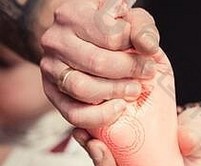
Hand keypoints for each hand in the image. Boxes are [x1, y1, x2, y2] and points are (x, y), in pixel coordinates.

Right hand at [40, 0, 160, 127]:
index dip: (134, 48)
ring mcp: (50, 68)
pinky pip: (74, 113)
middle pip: (97, 63)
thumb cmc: (116, 34)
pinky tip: (119, 107)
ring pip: (82, 88)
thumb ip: (142, 29)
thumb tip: (147, 46)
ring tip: (134, 89)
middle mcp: (55, 40)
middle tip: (147, 74)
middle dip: (129, 72)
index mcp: (72, 15)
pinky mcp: (52, 94)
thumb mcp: (132, 23)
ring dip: (115, 92)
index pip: (110, 36)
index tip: (149, 55)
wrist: (94, 47)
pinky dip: (101, 116)